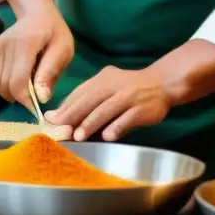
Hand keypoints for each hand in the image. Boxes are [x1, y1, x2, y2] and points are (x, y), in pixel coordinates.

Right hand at [0, 5, 73, 107]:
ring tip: (27, 88)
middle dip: (20, 98)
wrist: (37, 14)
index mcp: (26, 43)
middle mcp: (6, 45)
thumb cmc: (54, 32)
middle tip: (35, 98)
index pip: (18, 80)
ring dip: (11, 93)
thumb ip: (51, 72)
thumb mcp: (63, 50)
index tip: (37, 108)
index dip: (26, 100)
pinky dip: (3, 87)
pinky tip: (17, 81)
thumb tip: (41, 98)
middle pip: (6, 85)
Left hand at [45, 65, 172, 141]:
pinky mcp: (142, 108)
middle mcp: (115, 85)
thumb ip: (87, 99)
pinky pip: (128, 118)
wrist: (163, 83)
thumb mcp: (108, 87)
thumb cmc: (129, 89)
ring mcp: (129, 96)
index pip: (80, 92)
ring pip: (107, 109)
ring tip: (79, 136)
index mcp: (103, 78)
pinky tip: (108, 136)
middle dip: (73, 115)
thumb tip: (58, 115)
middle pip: (90, 99)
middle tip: (59, 129)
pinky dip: (117, 126)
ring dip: (91, 122)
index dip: (65, 106)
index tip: (51, 120)